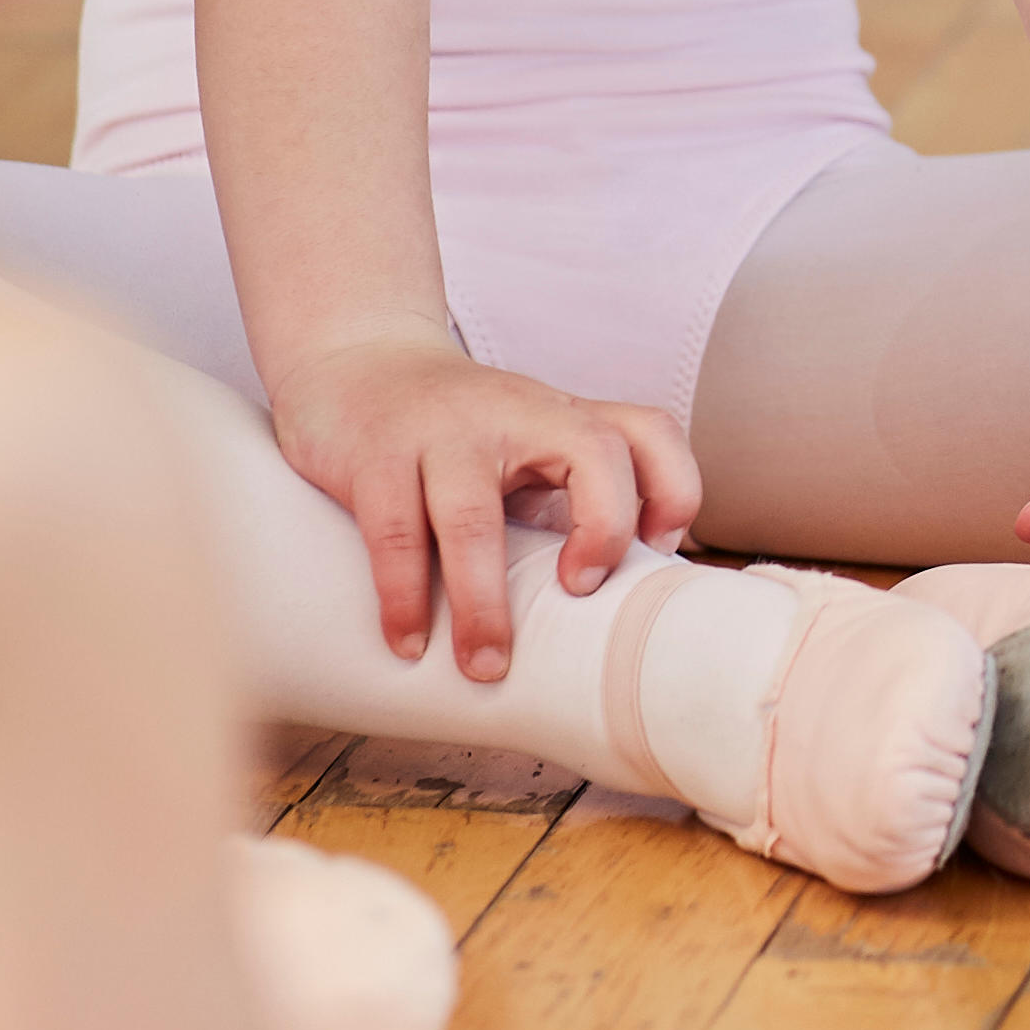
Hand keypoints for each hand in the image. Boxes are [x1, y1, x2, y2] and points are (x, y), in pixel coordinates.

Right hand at [263, 326, 698, 682]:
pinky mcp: (378, 452)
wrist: (355, 363)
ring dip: (482, 604)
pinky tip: (409, 643)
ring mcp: (445, 429)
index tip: (656, 552)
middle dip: (602, 532)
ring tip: (484, 667)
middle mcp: (517, 412)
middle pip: (593, 452)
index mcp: (562, 417)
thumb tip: (616, 604)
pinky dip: (404, 597)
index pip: (650, 431)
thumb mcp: (527, 445)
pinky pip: (394, 532)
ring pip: (474, 515)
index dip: (674, 491)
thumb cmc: (456, 430)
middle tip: (577, 597)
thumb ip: (570, 497)